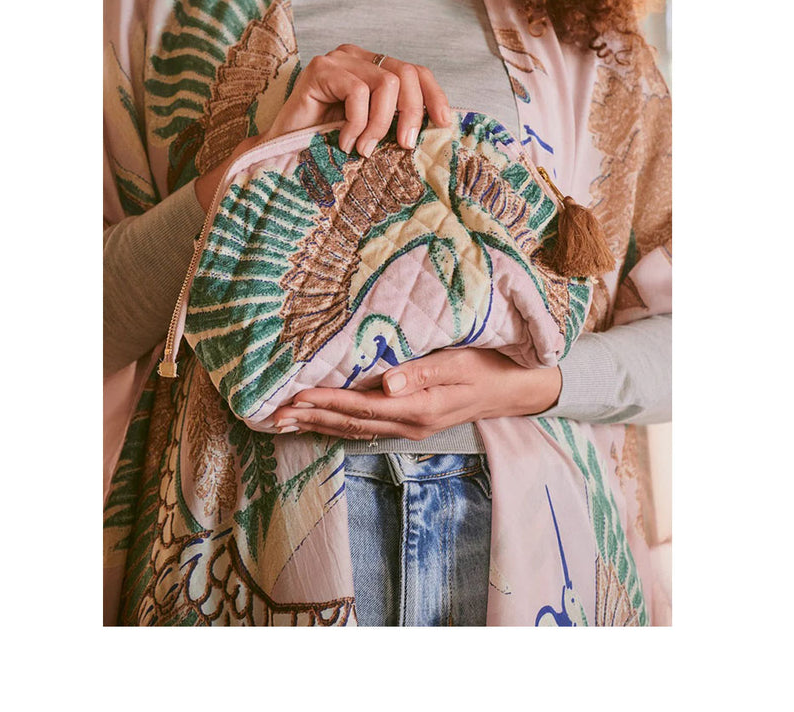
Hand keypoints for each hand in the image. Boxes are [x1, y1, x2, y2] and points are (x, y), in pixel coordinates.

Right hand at [265, 44, 450, 155]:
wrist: (284, 152)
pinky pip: (358, 92)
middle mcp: (358, 56)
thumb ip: (396, 120)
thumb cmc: (328, 144)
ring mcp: (339, 59)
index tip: (443, 123)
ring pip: (386, 83)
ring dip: (380, 124)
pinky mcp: (321, 68)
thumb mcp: (373, 130)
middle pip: (406, 74)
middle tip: (403, 146)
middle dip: (411, 113)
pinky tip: (345, 142)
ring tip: (364, 149)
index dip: (434, 95)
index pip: (416, 71)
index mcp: (374, 67)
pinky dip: (357, 123)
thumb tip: (437, 126)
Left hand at [270, 348, 562, 440]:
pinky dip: (341, 425)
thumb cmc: (489, 367)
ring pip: (356, 430)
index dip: (327, 402)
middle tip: (276, 415)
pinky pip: (368, 428)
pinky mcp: (414, 422)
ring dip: (321, 425)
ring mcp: (412, 427)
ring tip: (288, 422)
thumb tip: (386, 383)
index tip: (296, 397)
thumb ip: (422, 372)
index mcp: (419, 408)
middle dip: (313, 417)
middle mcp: (410, 423)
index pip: (362, 406)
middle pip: (352, 423)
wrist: (517, 388)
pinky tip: (325, 423)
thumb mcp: (459, 363)